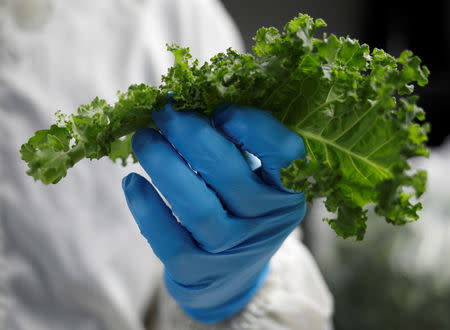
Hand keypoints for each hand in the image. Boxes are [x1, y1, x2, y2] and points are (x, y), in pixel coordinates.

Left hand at [122, 103, 305, 323]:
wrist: (232, 273)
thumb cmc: (239, 209)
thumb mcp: (253, 177)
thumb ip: (236, 143)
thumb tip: (190, 98)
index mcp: (287, 189)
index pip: (286, 154)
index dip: (252, 126)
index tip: (219, 110)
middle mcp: (266, 221)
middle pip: (229, 174)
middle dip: (190, 135)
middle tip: (164, 112)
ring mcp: (233, 250)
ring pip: (197, 208)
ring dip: (164, 165)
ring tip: (144, 139)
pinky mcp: (199, 271)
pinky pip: (169, 241)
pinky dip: (146, 209)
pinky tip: (132, 183)